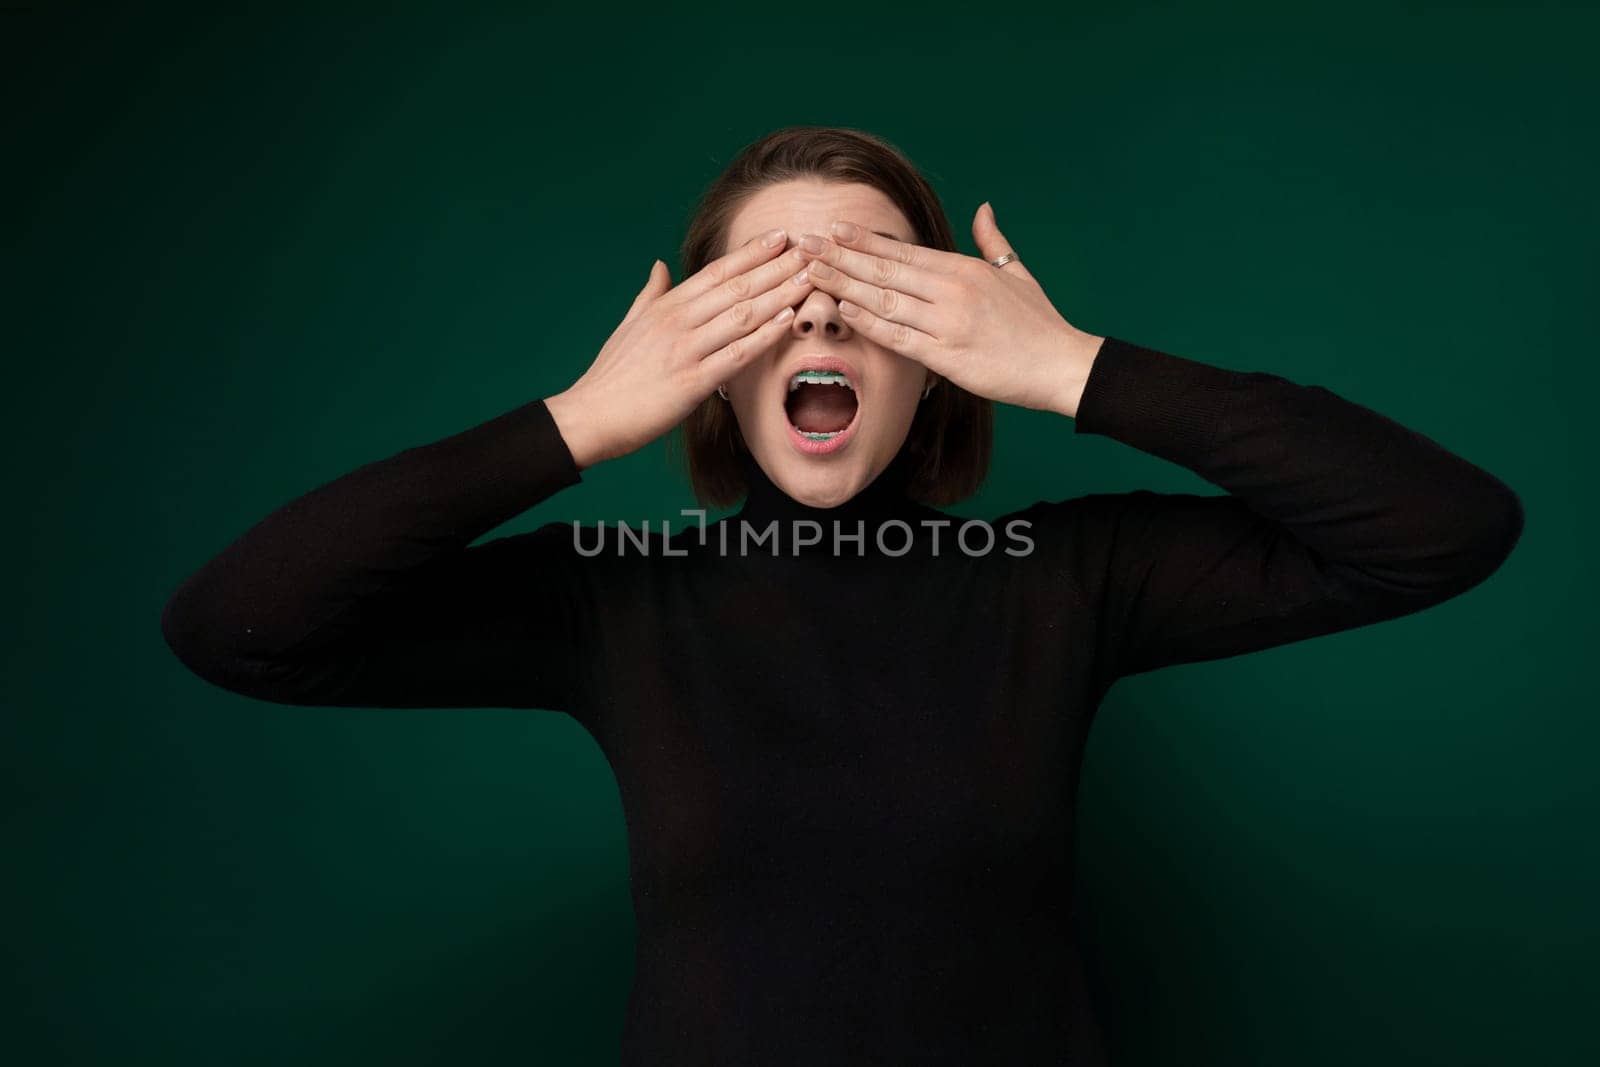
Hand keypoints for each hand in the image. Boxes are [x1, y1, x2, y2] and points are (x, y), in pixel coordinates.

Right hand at [546, 231, 817, 468]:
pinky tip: (787, 322)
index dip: (751, 253)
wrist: (590, 416)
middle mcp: (677, 321)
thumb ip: (650, 293)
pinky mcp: (691, 382)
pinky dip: (764, 337)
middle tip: (810, 250)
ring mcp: (685, 350)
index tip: (780, 236)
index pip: (716, 271)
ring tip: (810, 279)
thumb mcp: (629, 324)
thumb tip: (660, 265)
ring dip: (779, 295)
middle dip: (777, 267)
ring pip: (742, 315)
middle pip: (736, 287)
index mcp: (666, 306)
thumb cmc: (612, 375)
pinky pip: (736, 355)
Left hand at [796, 202, 1104, 416]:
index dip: (865, 240)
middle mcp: (952, 291)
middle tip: (804, 243)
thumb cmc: (1039, 323)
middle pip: (885, 271)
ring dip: (844, 284)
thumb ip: (992, 239)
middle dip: (840, 256)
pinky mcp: (947, 357)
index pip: (903, 251)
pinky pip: (900, 338)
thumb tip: (983, 208)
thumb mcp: (1017, 272)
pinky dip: (870, 323)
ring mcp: (948, 324)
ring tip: (812, 272)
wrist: (1062, 364)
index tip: (834, 229)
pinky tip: (845, 309)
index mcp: (965, 269)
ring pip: (885, 300)